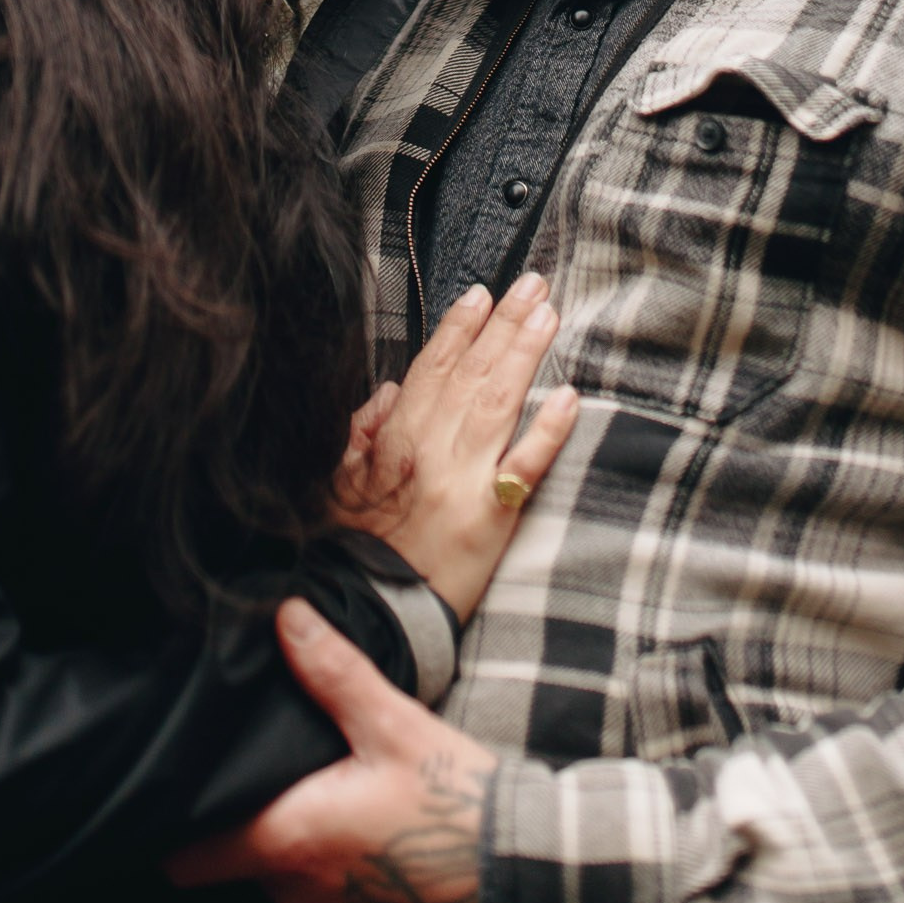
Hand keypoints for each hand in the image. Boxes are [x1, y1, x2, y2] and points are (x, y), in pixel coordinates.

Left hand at [169, 598, 495, 902]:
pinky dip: (320, 862)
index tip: (180, 784)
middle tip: (259, 763)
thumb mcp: (393, 725)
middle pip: (230, 859)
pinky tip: (352, 822)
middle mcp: (294, 892)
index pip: (185, 859)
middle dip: (239, 815)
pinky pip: (313, 893)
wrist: (522, 879)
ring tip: (310, 785)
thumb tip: (283, 616)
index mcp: (287, 840)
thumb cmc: (455, 805)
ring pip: (273, 876)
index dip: (172, 824)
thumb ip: (332, 672)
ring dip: (283, 838)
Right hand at [330, 274, 577, 620]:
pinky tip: (569, 398)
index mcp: (395, 443)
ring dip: (526, 355)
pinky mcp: (492, 519)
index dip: (458, 329)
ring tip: (550, 315)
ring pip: (500, 403)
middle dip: (505, 326)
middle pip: (474, 375)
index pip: (431, 370)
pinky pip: (524, 468)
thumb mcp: (334, 485)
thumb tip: (387, 393)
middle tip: (535, 286)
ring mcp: (465, 483)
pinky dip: (548, 432)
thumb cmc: (351, 552)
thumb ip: (359, 434)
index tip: (482, 294)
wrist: (368, 616)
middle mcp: (432, 453)